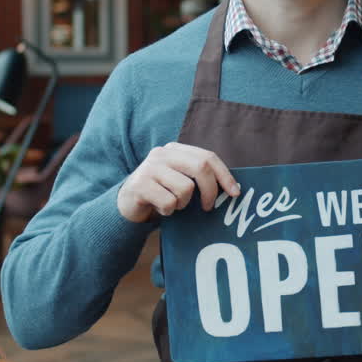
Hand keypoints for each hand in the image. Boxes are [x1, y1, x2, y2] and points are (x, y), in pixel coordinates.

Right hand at [117, 142, 239, 222]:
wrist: (127, 204)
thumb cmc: (161, 193)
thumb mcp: (179, 179)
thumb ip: (198, 176)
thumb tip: (232, 189)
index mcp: (175, 150)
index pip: (208, 157)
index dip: (224, 175)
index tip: (235, 193)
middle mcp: (162, 154)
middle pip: (200, 167)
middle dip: (210, 190)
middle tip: (209, 207)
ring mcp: (149, 168)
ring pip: (185, 188)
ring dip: (183, 204)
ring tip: (173, 205)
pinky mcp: (140, 185)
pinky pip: (168, 202)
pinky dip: (169, 211)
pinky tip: (161, 209)